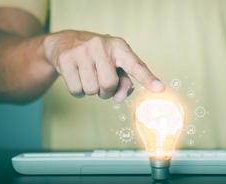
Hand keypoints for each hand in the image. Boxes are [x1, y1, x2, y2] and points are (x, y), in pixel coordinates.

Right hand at [43, 30, 164, 101]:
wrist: (66, 43)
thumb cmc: (98, 57)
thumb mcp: (115, 64)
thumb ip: (124, 82)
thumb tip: (119, 98)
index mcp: (119, 47)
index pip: (136, 65)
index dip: (148, 78)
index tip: (160, 89)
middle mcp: (101, 46)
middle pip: (109, 84)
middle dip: (106, 91)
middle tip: (102, 83)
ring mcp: (81, 51)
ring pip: (92, 90)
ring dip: (92, 91)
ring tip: (89, 77)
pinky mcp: (65, 60)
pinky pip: (77, 91)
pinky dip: (79, 92)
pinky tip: (77, 78)